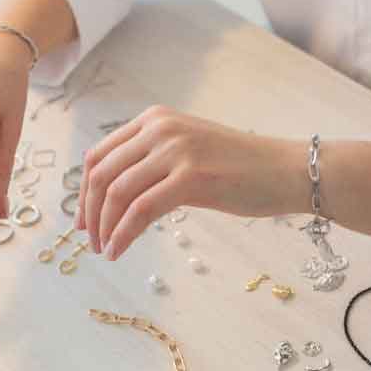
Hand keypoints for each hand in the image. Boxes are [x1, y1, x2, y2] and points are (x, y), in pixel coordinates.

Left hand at [77, 106, 304, 259]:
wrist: (286, 170)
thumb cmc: (240, 168)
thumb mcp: (187, 153)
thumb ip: (152, 163)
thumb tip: (114, 195)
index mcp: (154, 119)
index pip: (99, 154)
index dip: (84, 192)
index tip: (85, 220)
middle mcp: (160, 128)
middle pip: (101, 173)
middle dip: (89, 212)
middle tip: (90, 241)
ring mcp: (175, 150)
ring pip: (116, 192)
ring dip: (104, 227)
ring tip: (104, 250)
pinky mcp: (191, 177)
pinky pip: (140, 210)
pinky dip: (123, 234)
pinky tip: (118, 251)